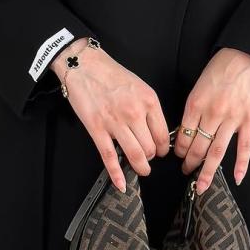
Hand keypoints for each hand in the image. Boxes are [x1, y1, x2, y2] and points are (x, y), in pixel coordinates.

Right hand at [51, 40, 169, 191]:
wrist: (85, 65)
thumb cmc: (112, 74)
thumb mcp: (140, 86)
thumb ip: (150, 108)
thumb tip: (156, 130)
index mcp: (149, 101)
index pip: (163, 135)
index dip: (163, 148)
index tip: (161, 151)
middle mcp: (134, 113)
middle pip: (150, 148)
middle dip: (151, 157)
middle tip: (148, 158)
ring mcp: (115, 122)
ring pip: (135, 155)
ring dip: (140, 167)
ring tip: (141, 169)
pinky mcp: (97, 129)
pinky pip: (109, 156)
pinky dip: (116, 174)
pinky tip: (121, 183)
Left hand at [173, 47, 249, 194]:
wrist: (247, 55)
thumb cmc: (222, 67)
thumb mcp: (199, 85)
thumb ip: (193, 107)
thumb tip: (186, 129)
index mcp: (196, 103)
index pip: (183, 135)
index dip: (178, 149)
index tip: (178, 155)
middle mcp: (213, 113)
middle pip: (198, 147)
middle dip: (190, 163)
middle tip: (186, 171)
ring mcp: (233, 118)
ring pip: (217, 152)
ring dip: (208, 171)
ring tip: (201, 184)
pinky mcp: (249, 119)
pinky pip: (245, 147)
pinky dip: (241, 164)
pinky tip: (237, 177)